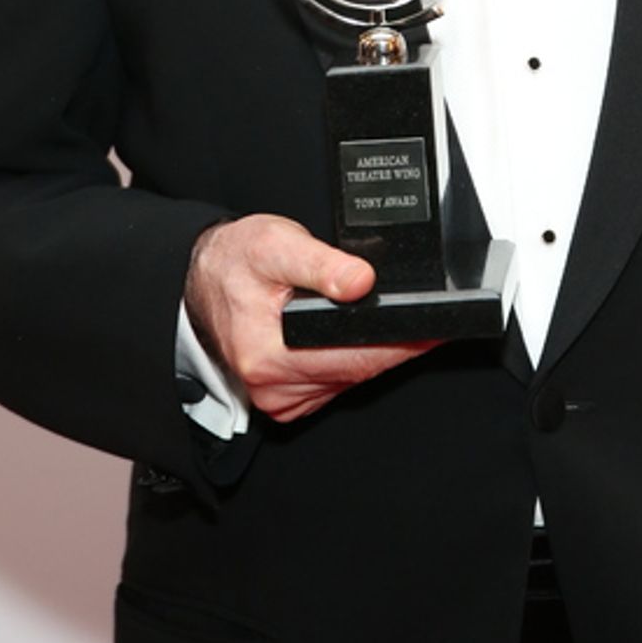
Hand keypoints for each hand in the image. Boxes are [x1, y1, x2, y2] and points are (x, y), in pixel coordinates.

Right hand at [183, 214, 437, 423]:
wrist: (207, 278)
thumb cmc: (237, 261)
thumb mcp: (275, 244)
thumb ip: (320, 263)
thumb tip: (361, 283)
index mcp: (269, 355)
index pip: (356, 358)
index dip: (401, 343)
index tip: (434, 330)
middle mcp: (273, 387)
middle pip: (358, 371)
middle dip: (394, 345)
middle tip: (419, 316)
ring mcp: (279, 397)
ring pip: (350, 380)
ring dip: (373, 353)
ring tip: (380, 318)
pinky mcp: (286, 398)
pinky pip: (335, 383)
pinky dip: (351, 361)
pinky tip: (351, 336)